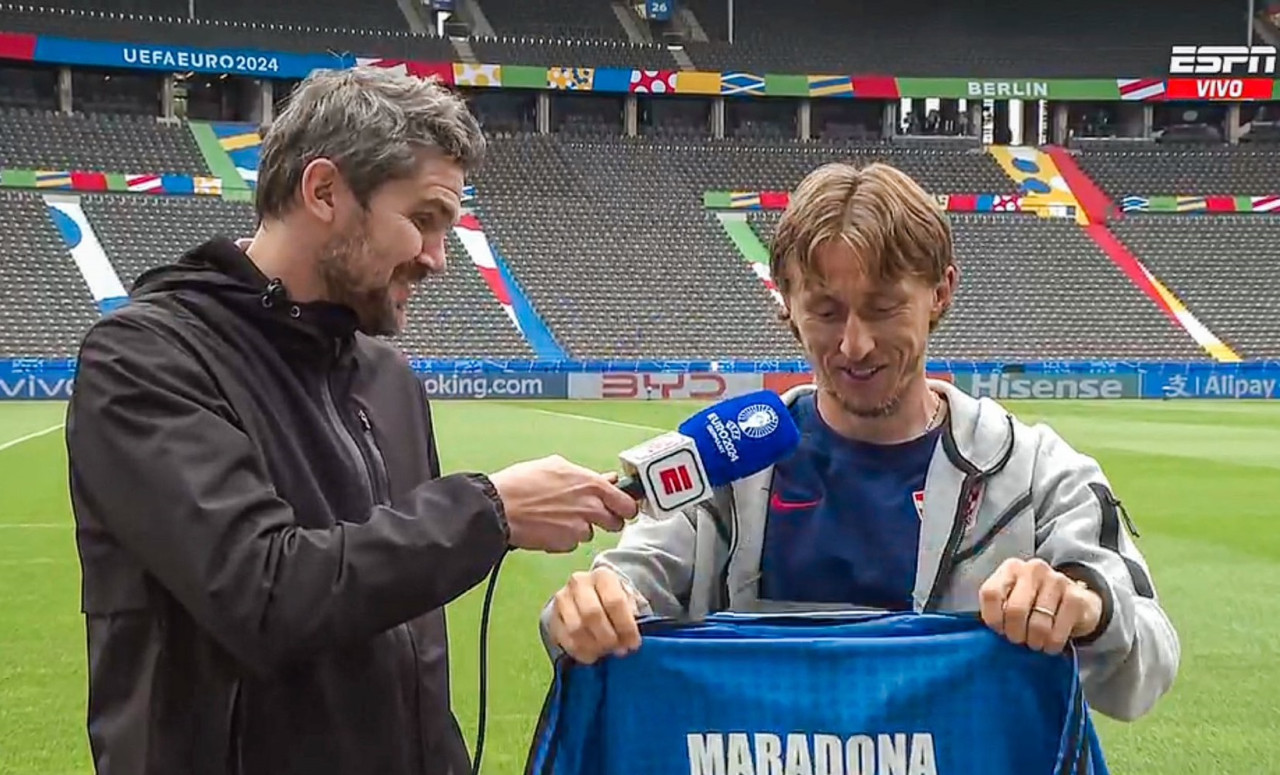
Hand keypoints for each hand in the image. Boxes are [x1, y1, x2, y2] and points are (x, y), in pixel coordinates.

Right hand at [488, 455, 637, 552]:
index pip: (627, 503)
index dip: (625, 507)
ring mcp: (579, 528)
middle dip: (607, 521)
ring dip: (580, 529)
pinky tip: (548, 527)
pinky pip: (571, 543)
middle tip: (591, 516)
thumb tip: (607, 479)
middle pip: (616, 524)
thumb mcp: (557, 466)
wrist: (499, 507)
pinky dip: (563, 539)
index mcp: (592, 485)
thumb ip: (588, 476)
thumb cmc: (522, 483)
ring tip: (558, 517)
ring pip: (590, 534)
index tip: (622, 508)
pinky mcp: (565, 544)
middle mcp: (590, 507)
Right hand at [549, 567, 642, 663]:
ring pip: (576, 628)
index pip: (614, 601)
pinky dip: (579, 652)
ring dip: (593, 646)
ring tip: (605, 652)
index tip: (634, 644)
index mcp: (603, 576)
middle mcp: (579, 582)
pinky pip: (563, 639)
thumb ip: (631, 616)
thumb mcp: (628, 601)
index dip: (626, 627)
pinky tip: (591, 656)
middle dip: (608, 638)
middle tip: (618, 651)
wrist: (588, 596)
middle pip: (592, 614)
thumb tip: (630, 641)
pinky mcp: (552, 616)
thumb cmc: (613, 601)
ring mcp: (562, 598)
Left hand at [979, 558, 1102, 654]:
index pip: (991, 593)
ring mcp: (1057, 581)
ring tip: (1035, 642)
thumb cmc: (1035, 604)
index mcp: (1011, 568)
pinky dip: (1051, 644)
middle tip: (1019, 640)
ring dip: (1034, 642)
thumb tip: (990, 633)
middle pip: (1015, 610)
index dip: (993, 618)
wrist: (1078, 602)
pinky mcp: (1076, 598)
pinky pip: (1057, 632)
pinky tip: (1051, 644)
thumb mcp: (1012, 599)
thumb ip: (998, 608)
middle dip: (1015, 634)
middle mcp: (1033, 569)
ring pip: (1037, 624)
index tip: (999, 630)